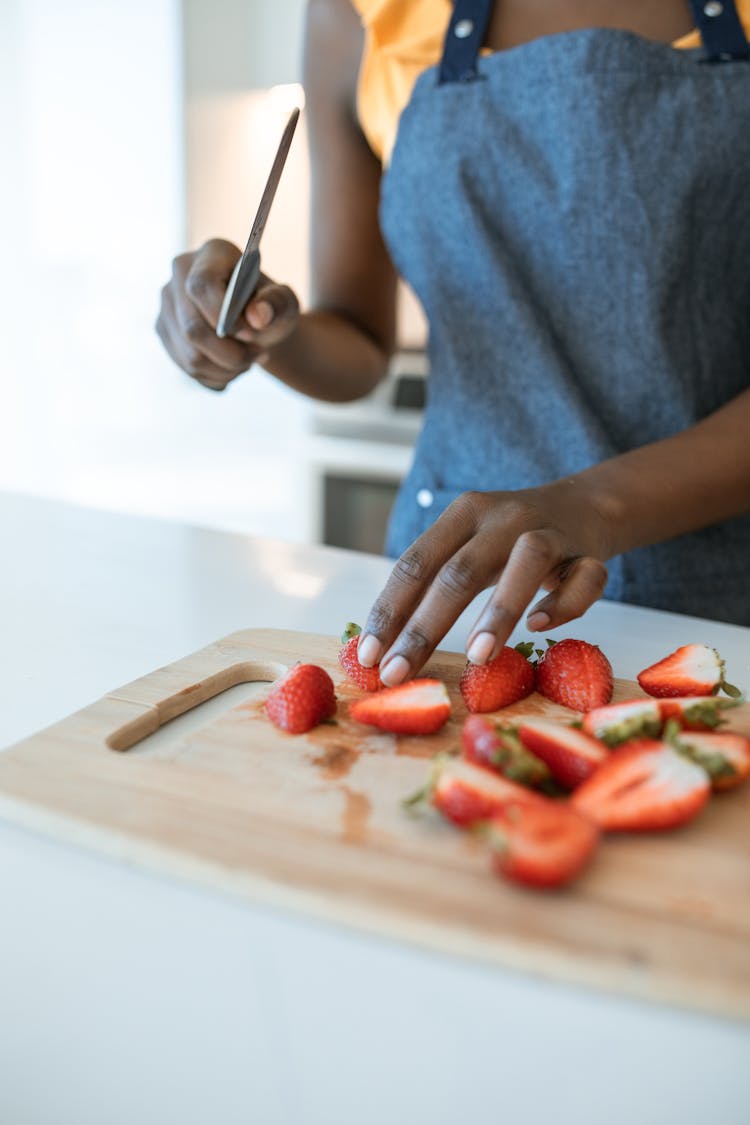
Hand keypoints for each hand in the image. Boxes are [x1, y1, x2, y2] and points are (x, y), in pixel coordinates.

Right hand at [156, 238, 299, 390]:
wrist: (257, 322)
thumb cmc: (271, 307)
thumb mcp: (285, 303)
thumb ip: (277, 304)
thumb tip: (257, 317)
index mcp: (212, 254)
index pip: (201, 286)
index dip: (224, 317)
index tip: (252, 334)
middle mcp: (180, 273)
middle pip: (192, 328)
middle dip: (231, 354)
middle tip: (259, 356)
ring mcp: (167, 303)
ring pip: (190, 355)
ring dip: (227, 369)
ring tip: (248, 361)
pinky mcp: (164, 329)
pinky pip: (187, 366)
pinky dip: (216, 375)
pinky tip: (233, 367)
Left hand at [357, 484, 611, 685]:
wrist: (585, 504)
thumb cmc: (509, 539)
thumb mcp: (468, 546)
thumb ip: (434, 584)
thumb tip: (386, 647)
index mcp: (463, 515)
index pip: (416, 563)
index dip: (390, 610)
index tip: (368, 656)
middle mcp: (503, 518)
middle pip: (459, 571)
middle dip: (424, 628)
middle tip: (398, 673)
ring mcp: (550, 532)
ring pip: (527, 563)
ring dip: (499, 610)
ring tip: (476, 656)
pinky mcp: (590, 553)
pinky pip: (584, 578)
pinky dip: (564, 604)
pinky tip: (541, 627)